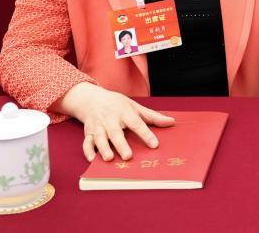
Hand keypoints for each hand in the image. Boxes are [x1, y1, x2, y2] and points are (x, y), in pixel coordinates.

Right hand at [56, 82, 174, 161]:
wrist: (92, 99)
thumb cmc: (117, 105)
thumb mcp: (136, 107)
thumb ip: (153, 116)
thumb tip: (171, 122)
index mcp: (125, 112)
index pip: (137, 123)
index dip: (146, 134)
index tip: (154, 144)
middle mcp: (110, 120)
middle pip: (116, 133)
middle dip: (121, 144)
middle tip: (128, 156)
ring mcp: (98, 127)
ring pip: (100, 138)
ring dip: (104, 148)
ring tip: (109, 158)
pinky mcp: (88, 133)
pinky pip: (86, 142)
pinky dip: (88, 151)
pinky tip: (93, 160)